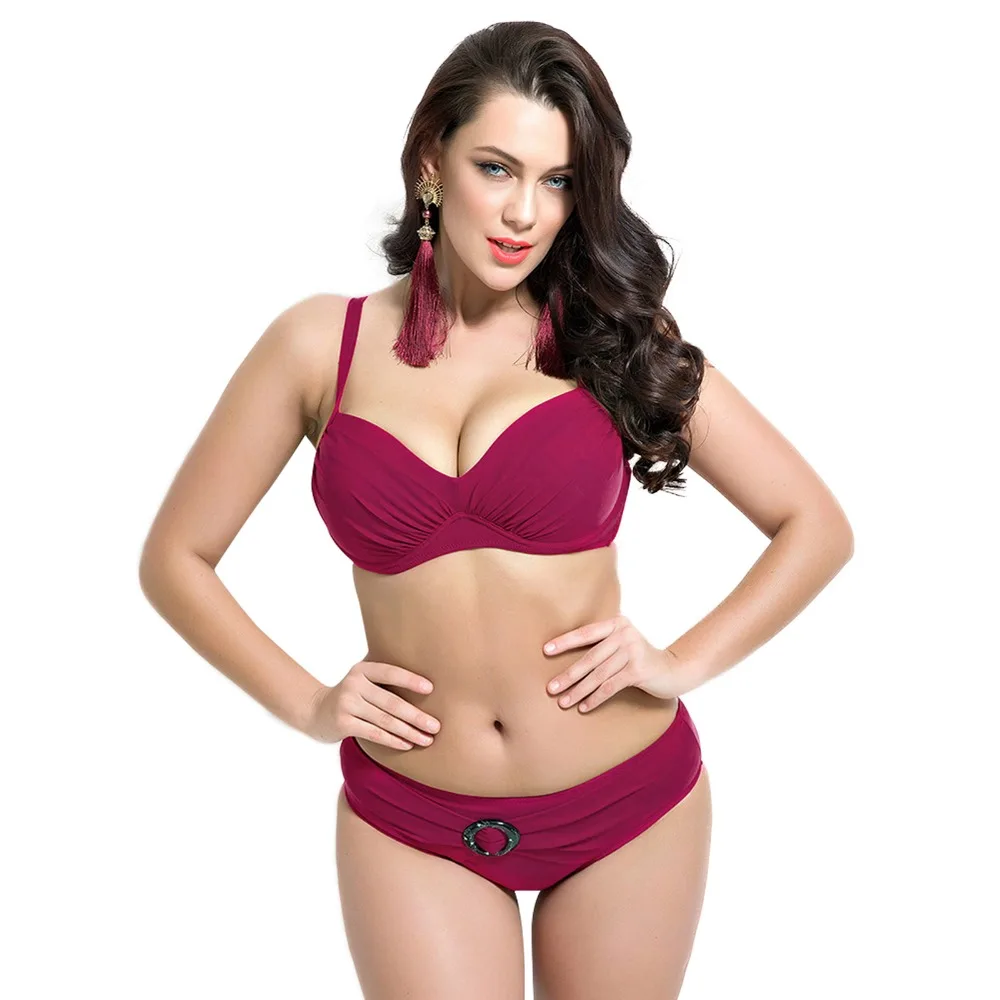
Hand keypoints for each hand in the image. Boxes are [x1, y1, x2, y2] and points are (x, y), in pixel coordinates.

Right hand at [304, 659, 441, 748]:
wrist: (316, 710)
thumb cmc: (351, 695)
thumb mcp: (363, 680)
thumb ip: (384, 679)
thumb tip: (427, 686)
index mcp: (362, 669)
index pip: (390, 673)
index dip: (411, 680)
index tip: (431, 689)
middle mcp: (353, 684)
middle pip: (391, 702)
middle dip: (416, 716)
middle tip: (436, 726)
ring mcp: (347, 704)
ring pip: (385, 720)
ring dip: (409, 732)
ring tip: (426, 739)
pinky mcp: (343, 724)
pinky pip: (374, 734)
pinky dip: (393, 740)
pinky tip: (407, 745)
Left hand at [543, 614, 685, 712]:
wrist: (674, 670)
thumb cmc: (640, 658)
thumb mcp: (623, 643)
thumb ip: (603, 643)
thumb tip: (568, 657)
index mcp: (616, 623)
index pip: (585, 633)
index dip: (565, 642)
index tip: (545, 651)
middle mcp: (624, 633)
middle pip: (589, 657)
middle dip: (568, 675)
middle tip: (550, 688)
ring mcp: (633, 651)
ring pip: (598, 675)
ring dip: (578, 690)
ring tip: (563, 701)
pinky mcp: (638, 670)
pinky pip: (610, 686)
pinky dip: (595, 698)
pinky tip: (584, 707)